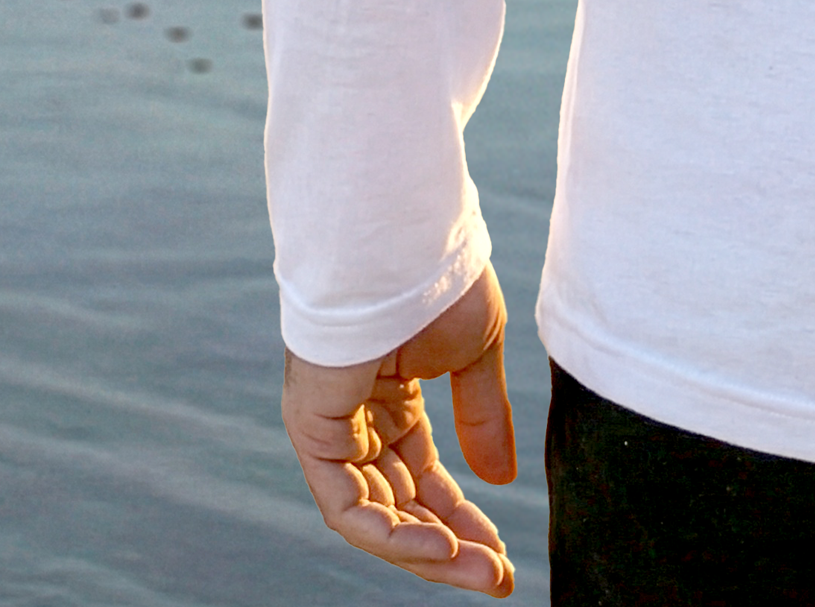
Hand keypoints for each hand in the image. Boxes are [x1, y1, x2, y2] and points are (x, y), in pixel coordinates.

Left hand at [280, 266, 519, 595]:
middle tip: (497, 578)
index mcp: (391, 398)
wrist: (404, 240)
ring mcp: (331, 426)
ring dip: (427, 551)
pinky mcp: (312, 429)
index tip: (502, 556)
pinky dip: (391, 534)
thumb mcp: (476, 355)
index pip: (423, 479)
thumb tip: (501, 481)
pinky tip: (441, 547)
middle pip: (401, 506)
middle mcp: (357, 419)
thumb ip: (482, 418)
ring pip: (374, 516)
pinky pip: (346, 507)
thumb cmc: (440, 280)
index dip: (463, 519)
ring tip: (481, 571)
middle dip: (450, 547)